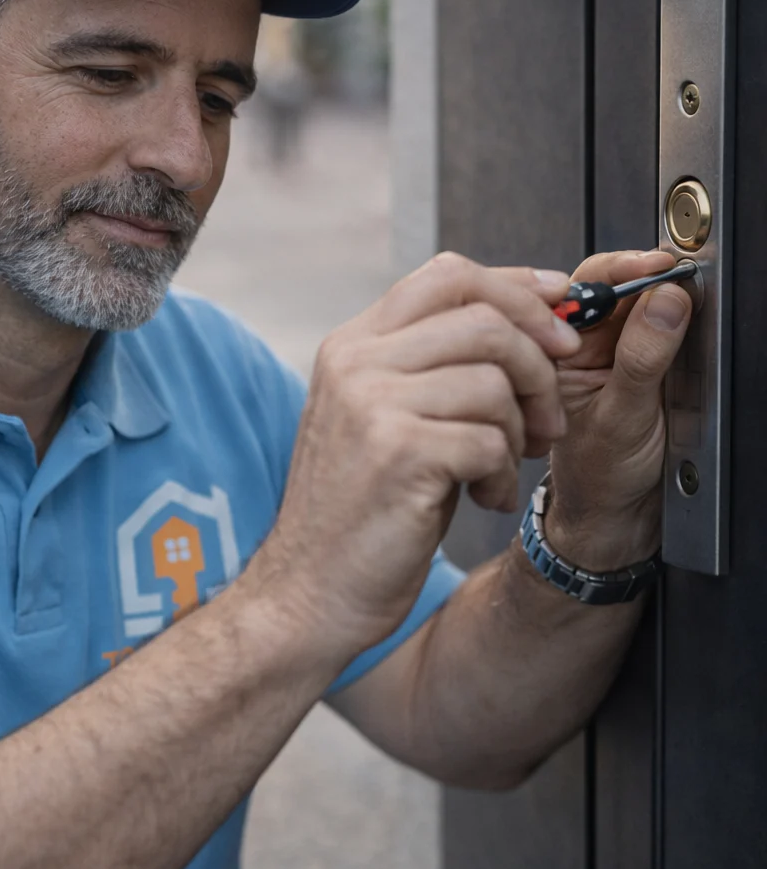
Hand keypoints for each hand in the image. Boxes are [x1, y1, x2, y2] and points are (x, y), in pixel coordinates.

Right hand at [248, 252, 581, 660]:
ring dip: (520, 429)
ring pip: (494, 380)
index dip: (517, 287)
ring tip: (503, 468)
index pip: (447, 276)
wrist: (308, 592)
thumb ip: (435, 368)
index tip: (560, 305)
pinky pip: (490, 440)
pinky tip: (481, 499)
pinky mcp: (398, 453)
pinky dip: (501, 476)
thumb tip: (530, 325)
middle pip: (483, 317)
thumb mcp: (385, 420)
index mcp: (352, 345)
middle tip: (549, 414)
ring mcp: (373, 404)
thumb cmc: (359, 513)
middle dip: (539, 363)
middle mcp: (356, 363)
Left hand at [545, 249, 692, 569]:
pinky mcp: (644, 363)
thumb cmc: (600, 479)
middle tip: (682, 276)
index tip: (659, 266)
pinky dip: (679, 321)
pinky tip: (688, 325)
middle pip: (615, 286)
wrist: (617, 518)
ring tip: (689, 303)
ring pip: (643, 303)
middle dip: (650, 276)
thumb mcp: (623, 417)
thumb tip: (664, 302)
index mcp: (553, 355)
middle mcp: (580, 348)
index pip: (582, 290)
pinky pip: (664, 327)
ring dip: (667, 297)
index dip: (622, 269)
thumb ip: (642, 359)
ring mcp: (613, 353)